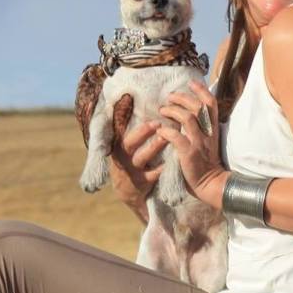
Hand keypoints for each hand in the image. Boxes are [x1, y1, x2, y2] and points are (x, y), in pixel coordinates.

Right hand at [108, 97, 166, 220]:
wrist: (127, 191)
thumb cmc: (130, 160)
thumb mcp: (126, 146)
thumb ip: (131, 129)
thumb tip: (133, 101)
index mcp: (118, 144)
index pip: (119, 128)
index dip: (124, 116)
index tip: (133, 103)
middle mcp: (121, 157)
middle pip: (129, 143)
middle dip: (142, 132)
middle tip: (157, 122)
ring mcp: (130, 170)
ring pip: (142, 158)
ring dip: (154, 147)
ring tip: (166, 137)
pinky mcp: (140, 183)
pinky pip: (153, 175)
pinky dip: (163, 168)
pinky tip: (174, 160)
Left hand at [156, 79, 227, 207]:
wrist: (211, 185)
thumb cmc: (206, 164)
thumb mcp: (207, 142)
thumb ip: (200, 129)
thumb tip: (186, 114)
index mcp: (213, 129)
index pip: (211, 104)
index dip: (201, 91)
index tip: (191, 83)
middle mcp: (207, 133)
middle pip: (197, 106)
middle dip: (182, 97)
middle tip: (170, 97)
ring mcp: (199, 142)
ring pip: (187, 118)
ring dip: (173, 111)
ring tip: (163, 110)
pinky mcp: (189, 153)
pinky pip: (177, 137)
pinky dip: (167, 131)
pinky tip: (160, 130)